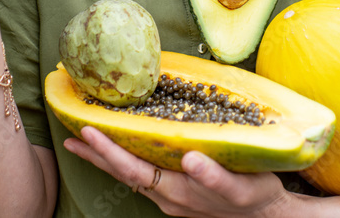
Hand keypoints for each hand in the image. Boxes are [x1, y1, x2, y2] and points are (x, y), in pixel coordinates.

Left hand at [63, 127, 295, 217]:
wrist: (269, 216)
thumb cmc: (256, 196)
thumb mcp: (240, 187)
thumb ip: (214, 176)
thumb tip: (190, 158)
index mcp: (177, 191)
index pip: (132, 168)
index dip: (108, 150)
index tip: (87, 130)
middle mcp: (167, 196)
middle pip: (122, 173)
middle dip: (95, 154)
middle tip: (69, 134)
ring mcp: (171, 196)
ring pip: (130, 174)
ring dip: (106, 158)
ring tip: (84, 141)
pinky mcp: (178, 192)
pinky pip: (143, 174)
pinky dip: (125, 159)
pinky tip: (123, 150)